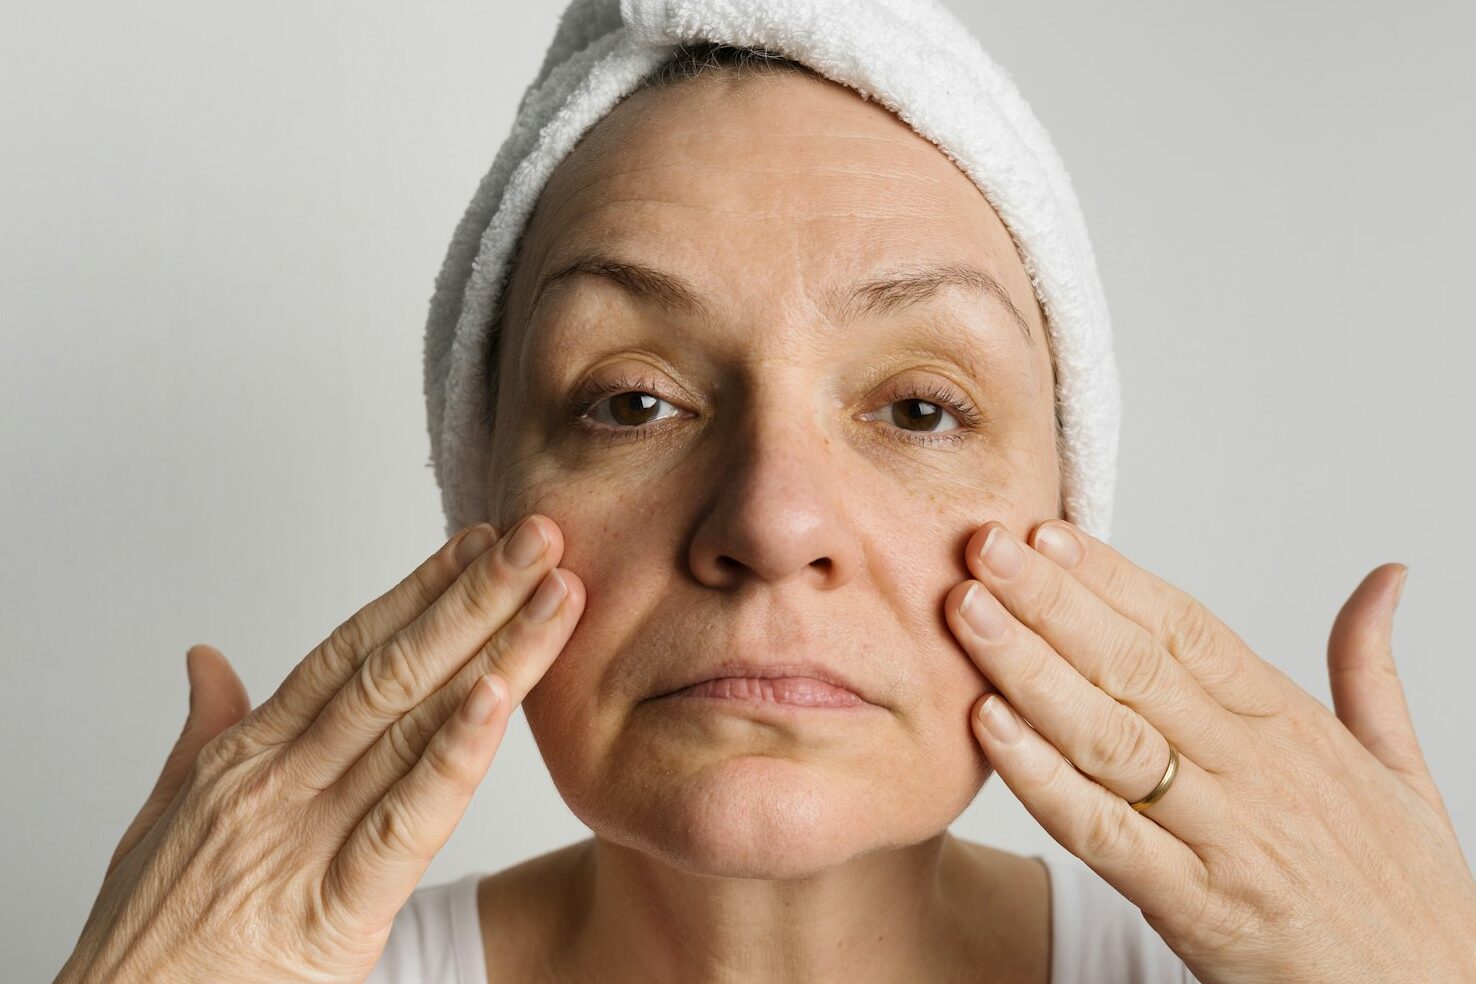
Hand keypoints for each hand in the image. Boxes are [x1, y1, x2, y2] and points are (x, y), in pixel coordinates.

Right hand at [55, 516, 583, 983]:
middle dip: (476, 597)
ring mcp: (304, 836)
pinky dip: (454, 756)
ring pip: (414, 722)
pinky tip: (498, 699)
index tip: (479, 544)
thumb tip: (208, 658)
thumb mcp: (165, 817)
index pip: (351, 650)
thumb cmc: (148, 934)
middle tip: (541, 537)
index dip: (421, 591)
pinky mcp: (335, 908)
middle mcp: (280, 779)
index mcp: (247, 754)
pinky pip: (407, 820)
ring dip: (495, 651)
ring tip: (554, 594)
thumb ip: (203, 732)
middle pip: (396, 667)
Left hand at [944, 519, 1475, 983]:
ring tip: (968, 614)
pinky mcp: (1201, 910)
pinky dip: (1044, 778)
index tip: (1048, 533)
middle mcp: (1257, 770)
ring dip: (1030, 668)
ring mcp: (1227, 838)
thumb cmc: (1406, 892)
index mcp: (1293, 728)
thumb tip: (1385, 577)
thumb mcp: (1402, 769)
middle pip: (1136, 666)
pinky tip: (989, 727)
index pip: (1187, 630)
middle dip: (1052, 600)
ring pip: (1111, 735)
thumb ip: (1370, 670)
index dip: (1112, 577)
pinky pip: (1105, 833)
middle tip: (983, 547)